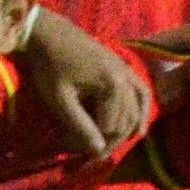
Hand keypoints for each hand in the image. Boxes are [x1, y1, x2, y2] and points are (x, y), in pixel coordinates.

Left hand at [19, 10, 151, 154]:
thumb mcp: (60, 99)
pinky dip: (141, 112)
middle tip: (88, 157)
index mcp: (113, 84)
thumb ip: (80, 125)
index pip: (112, 128)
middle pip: (126, 122)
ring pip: (135, 110)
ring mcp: (127, 71)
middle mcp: (127, 78)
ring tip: (108, 148)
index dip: (94, 144)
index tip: (72, 152)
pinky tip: (139, 131)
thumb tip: (98, 151)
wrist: (48, 32)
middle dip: (109, 142)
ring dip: (124, 132)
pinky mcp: (123, 67)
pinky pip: (140, 93)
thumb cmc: (50, 65)